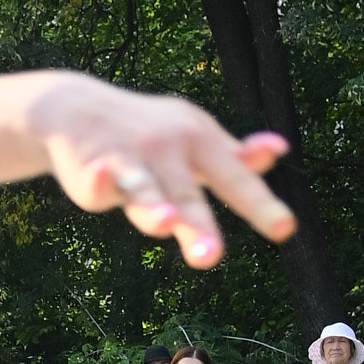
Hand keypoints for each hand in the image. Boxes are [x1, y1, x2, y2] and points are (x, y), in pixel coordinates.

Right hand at [30, 82, 295, 267]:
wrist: (77, 106)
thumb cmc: (147, 131)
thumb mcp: (194, 138)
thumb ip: (234, 157)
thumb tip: (280, 150)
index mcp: (198, 142)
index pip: (235, 180)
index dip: (260, 205)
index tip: (286, 230)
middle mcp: (167, 149)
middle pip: (187, 195)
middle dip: (199, 226)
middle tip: (212, 257)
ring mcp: (128, 159)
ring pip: (144, 190)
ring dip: (153, 205)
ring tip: (164, 222)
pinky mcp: (91, 171)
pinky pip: (95, 182)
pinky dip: (98, 181)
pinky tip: (100, 178)